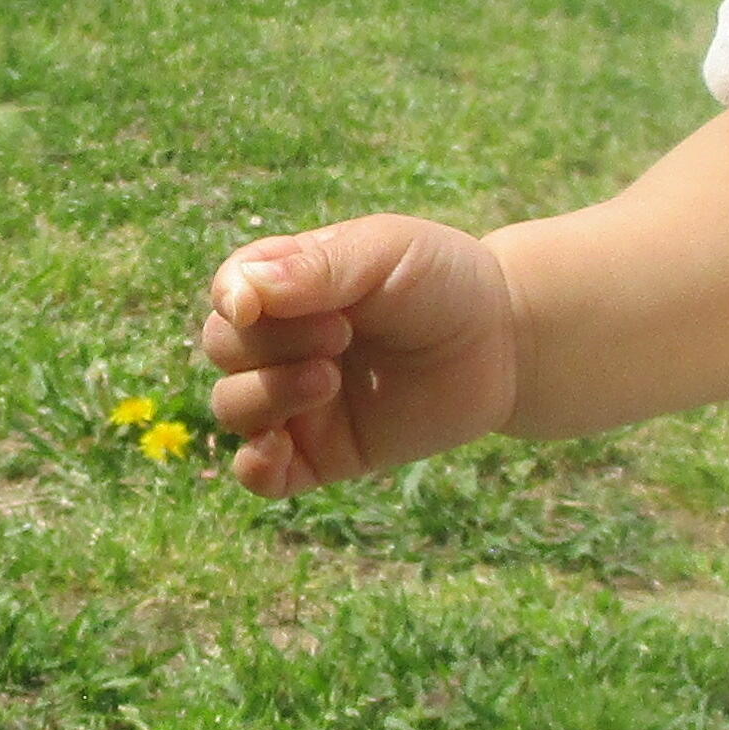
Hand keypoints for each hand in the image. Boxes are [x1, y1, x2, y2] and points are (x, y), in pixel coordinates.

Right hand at [198, 217, 522, 496]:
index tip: (259, 306)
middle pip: (222, 350)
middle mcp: (281, 343)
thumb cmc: (443, 282)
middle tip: (341, 336)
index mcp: (286, 286)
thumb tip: (240, 294)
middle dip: (268, 346)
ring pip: (232, 407)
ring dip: (266, 395)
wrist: (506, 343)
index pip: (228, 294)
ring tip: (330, 380)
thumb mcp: (384, 254)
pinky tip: (278, 448)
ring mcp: (297, 401)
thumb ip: (315, 268)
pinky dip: (255, 466)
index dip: (235, 302)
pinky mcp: (322, 454)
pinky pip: (261, 474)